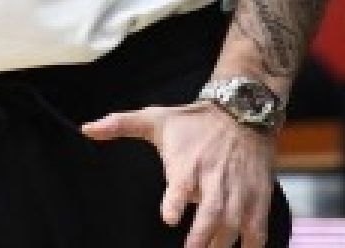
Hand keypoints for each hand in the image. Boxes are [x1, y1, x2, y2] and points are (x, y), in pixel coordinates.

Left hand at [81, 102, 275, 247]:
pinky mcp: (258, 197)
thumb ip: (120, 125)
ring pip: (235, 226)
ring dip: (222, 246)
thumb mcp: (156, 119)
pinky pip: (258, 229)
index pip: (180, 187)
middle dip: (201, 239)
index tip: (168, 217)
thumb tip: (86, 128)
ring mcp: (239, 191)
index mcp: (187, 165)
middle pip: (211, 215)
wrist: (241, 110)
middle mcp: (214, 181)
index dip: (175, 202)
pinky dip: (252, 245)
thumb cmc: (194, 121)